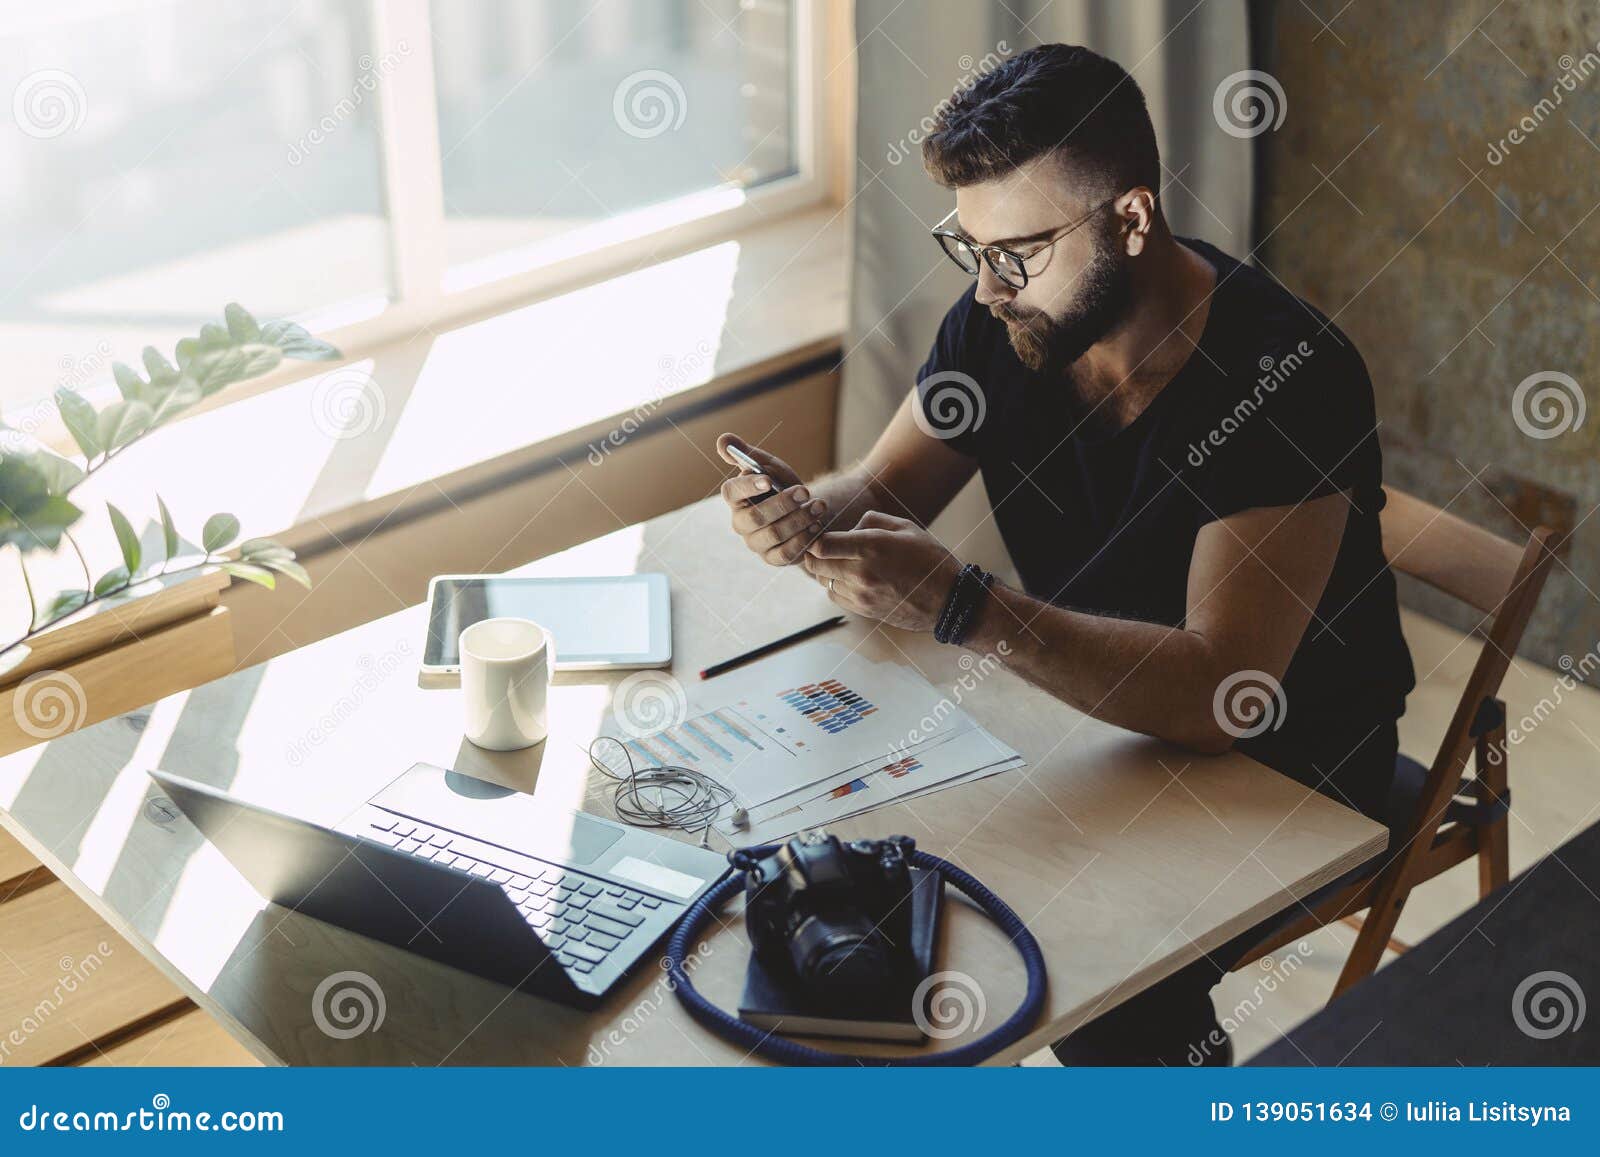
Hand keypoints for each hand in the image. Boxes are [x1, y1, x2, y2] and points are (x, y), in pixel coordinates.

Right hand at [717, 433, 825, 565]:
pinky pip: (786, 554)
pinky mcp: (773, 559)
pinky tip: (817, 525)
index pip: (732, 492)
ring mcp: (756, 543)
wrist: (805, 510)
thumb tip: (724, 440)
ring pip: (774, 534)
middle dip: (783, 503)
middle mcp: (741, 523)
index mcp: (736, 498)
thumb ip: (747, 454)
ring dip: (800, 519)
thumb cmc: (782, 486)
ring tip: (819, 506)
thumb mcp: (769, 466)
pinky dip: (804, 539)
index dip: (748, 486)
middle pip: (755, 517)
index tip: (768, 479)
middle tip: (806, 491)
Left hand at [801, 511, 962, 631]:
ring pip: (824, 582)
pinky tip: (851, 578)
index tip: (821, 534)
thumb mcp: (905, 528)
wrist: (948, 600)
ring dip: (826, 571)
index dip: (816, 538)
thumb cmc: (930, 559)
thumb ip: (871, 521)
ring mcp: (861, 595)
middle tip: (823, 547)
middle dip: (815, 554)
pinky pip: (835, 596)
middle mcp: (861, 573)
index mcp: (871, 548)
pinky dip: (836, 586)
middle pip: (816, 565)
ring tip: (842, 562)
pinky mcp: (864, 610)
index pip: (822, 545)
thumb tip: (849, 529)